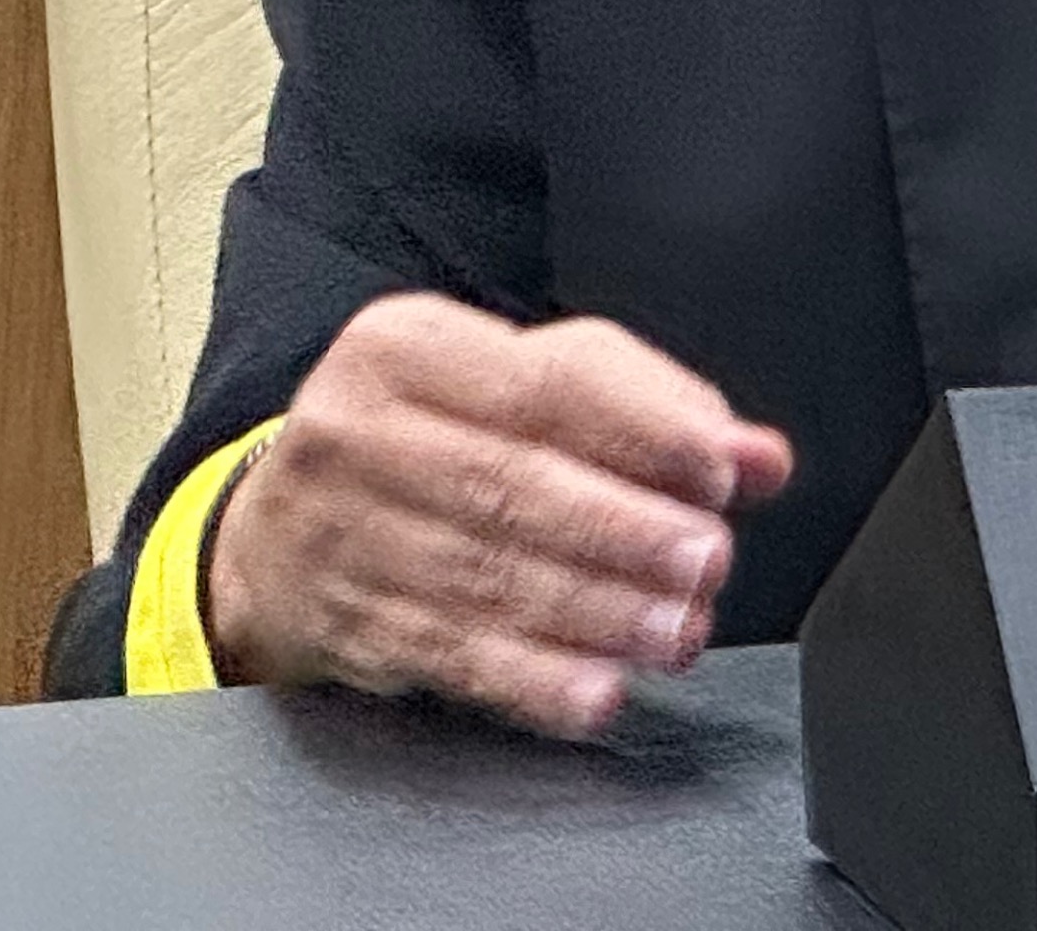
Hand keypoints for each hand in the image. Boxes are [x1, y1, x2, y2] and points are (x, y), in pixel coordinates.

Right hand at [205, 292, 794, 739]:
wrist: (279, 529)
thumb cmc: (435, 438)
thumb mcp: (525, 383)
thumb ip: (650, 410)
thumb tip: (757, 457)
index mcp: (407, 346)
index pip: (544, 385)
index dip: (644, 432)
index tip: (722, 472)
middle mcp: (356, 430)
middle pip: (509, 483)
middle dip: (622, 530)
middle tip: (705, 560)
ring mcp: (338, 532)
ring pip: (483, 577)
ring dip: (595, 612)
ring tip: (674, 628)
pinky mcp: (340, 624)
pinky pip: (448, 656)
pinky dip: (532, 680)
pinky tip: (595, 691)